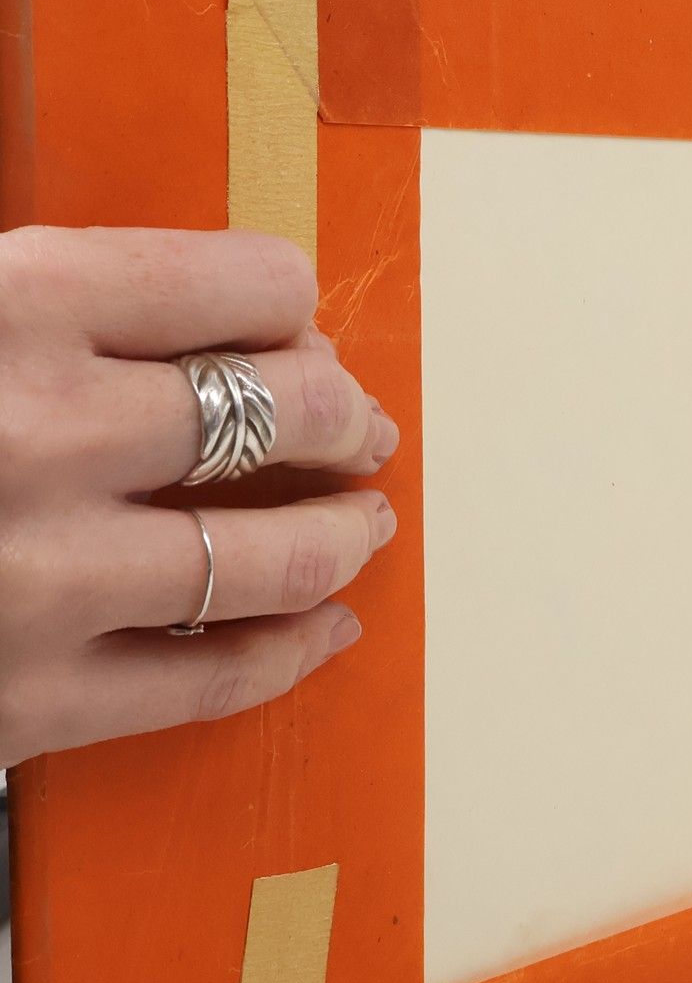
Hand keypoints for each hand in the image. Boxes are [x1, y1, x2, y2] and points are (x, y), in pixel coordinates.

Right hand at [0, 226, 398, 765]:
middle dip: (344, 417)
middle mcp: (40, 434)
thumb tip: (232, 326)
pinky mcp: (23, 698)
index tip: (293, 331)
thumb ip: (55, 307)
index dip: (289, 308)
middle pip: (287, 409)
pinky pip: (211, 678)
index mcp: (14, 308)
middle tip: (360, 429)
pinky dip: (291, 655)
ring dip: (346, 535)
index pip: (243, 284)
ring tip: (366, 523)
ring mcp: (38, 577)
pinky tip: (325, 630)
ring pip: (279, 553)